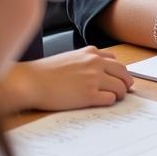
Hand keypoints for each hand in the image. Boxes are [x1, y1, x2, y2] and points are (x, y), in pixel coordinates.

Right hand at [0, 48, 132, 113]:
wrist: (31, 82)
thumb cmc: (45, 72)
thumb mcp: (69, 58)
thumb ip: (85, 62)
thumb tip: (99, 72)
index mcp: (91, 53)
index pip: (116, 61)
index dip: (118, 72)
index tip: (118, 78)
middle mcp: (96, 63)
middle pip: (123, 73)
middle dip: (125, 83)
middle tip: (124, 90)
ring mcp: (94, 79)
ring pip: (121, 87)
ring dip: (119, 94)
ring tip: (113, 98)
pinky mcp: (90, 95)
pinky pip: (110, 99)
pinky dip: (110, 102)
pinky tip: (101, 103)